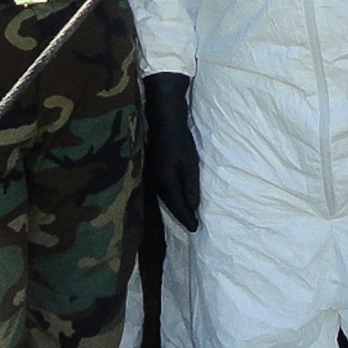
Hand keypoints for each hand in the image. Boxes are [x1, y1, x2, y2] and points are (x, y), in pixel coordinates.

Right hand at [143, 72, 201, 231]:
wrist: (164, 118)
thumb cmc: (179, 139)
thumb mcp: (189, 163)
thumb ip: (191, 186)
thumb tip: (193, 208)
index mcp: (164, 182)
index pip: (177, 206)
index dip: (186, 218)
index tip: (195, 229)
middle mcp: (155, 181)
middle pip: (169, 203)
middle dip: (180, 214)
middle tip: (191, 225)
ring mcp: (152, 174)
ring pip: (165, 196)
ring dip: (176, 205)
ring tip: (186, 214)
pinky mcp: (154, 167)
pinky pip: (163, 188)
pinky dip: (171, 195)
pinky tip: (177, 195)